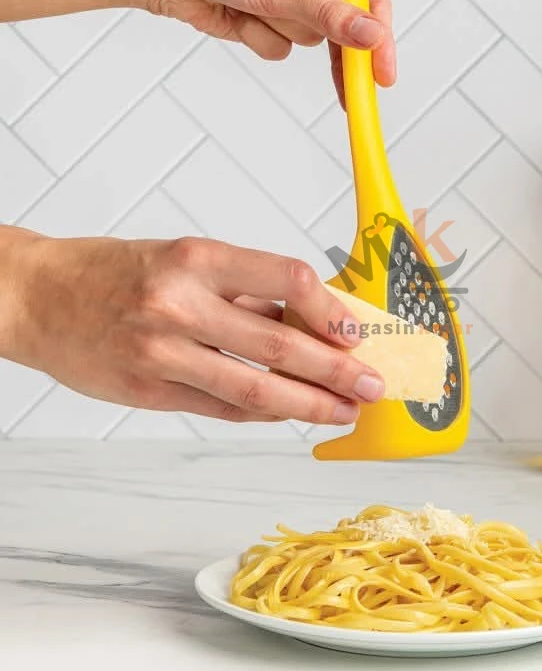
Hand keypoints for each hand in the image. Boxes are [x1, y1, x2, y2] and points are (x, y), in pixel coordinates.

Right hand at [1, 233, 384, 424]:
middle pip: (280, 345)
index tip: (357, 331)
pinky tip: (292, 413)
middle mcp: (181, 305)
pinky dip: (264, 412)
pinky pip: (223, 408)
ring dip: (310, 404)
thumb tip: (310, 317)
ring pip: (256, 388)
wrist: (38, 297)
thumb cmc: (116, 271)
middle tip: (373, 385)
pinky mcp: (150, 391)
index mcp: (198, 259)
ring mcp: (163, 353)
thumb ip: (246, 290)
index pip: (287, 279)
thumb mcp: (184, 258)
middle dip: (338, 370)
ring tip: (345, 410)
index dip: (332, 309)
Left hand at [144, 0, 395, 106]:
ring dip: (281, 30)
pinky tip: (240, 16)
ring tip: (254, 4)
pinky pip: (281, 48)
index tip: (383, 72)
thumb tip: (372, 37)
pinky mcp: (269, 19)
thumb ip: (331, 17)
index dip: (379, 35)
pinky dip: (261, 38)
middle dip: (336, 51)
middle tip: (350, 89)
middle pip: (345, 26)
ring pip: (309, 40)